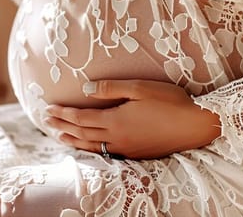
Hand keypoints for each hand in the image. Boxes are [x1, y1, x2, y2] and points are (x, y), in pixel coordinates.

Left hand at [43, 80, 221, 159]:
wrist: (196, 126)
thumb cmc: (171, 102)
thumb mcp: (140, 88)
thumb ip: (110, 89)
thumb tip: (85, 88)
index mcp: (116, 120)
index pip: (80, 117)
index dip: (63, 114)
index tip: (48, 109)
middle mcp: (117, 138)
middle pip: (81, 132)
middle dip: (62, 126)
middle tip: (46, 121)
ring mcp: (126, 148)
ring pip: (91, 146)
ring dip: (72, 140)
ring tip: (59, 136)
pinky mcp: (136, 154)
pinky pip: (105, 153)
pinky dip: (90, 149)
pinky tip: (87, 146)